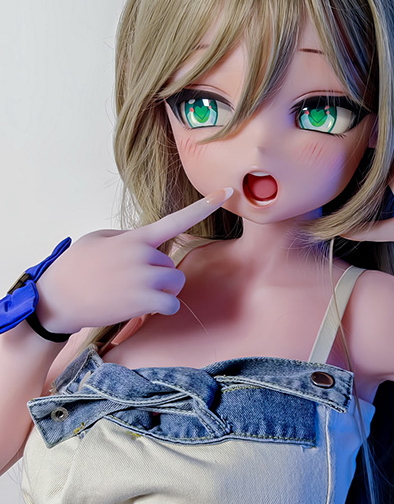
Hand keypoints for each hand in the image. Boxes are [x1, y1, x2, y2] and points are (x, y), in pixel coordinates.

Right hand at [34, 188, 232, 333]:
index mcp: (135, 237)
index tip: (227, 194)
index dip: (204, 207)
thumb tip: (148, 243)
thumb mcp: (98, 240)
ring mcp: (143, 278)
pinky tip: (142, 310)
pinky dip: (161, 309)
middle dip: (158, 276)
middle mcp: (143, 255)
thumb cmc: (75, 268)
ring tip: (135, 295)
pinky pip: (171, 305)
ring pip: (175, 283)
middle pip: (172, 265)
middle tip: (129, 283)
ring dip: (161, 292)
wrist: (55, 299)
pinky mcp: (142, 301)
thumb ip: (127, 237)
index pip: (176, 220)